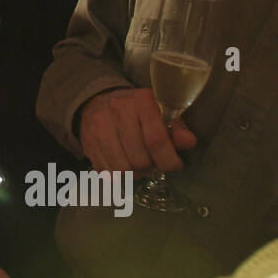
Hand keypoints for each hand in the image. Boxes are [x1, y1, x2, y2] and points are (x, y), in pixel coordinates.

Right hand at [77, 87, 196, 172]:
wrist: (100, 100)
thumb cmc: (137, 111)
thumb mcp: (161, 114)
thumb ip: (177, 129)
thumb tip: (190, 142)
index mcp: (141, 101)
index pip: (156, 140)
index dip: (168, 160)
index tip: (174, 165)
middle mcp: (118, 110)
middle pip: (139, 158)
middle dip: (151, 167)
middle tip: (153, 163)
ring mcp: (99, 126)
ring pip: (122, 169)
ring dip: (135, 174)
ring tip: (138, 165)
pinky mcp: (87, 141)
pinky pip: (106, 172)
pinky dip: (119, 176)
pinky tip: (123, 165)